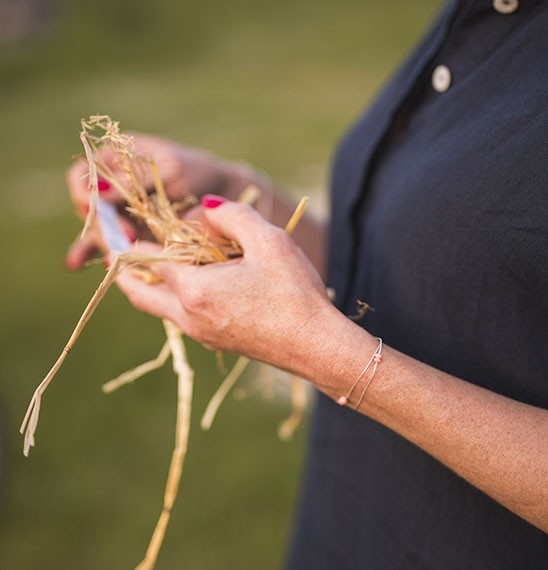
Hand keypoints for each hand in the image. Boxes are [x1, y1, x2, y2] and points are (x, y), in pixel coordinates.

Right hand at [65, 133, 253, 268]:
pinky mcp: (128, 231)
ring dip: (104, 243)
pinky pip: (105, 242)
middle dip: (105, 225)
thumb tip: (97, 191)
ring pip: (98, 228)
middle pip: (90, 208)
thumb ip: (135, 182)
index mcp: (114, 159)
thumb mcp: (171, 170)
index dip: (87, 195)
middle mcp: (110, 186)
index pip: (83, 176)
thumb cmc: (197, 173)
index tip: (105, 210)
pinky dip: (90, 253)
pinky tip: (76, 264)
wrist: (221, 194)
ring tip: (114, 257)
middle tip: (129, 237)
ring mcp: (117, 211)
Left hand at [115, 200, 333, 372]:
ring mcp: (202, 334)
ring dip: (150, 286)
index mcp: (195, 290)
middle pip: (139, 294)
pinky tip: (193, 284)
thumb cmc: (295, 293)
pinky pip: (181, 317)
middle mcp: (190, 316)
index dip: (134, 240)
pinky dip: (172, 298)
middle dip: (125, 271)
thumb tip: (207, 206)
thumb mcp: (268, 241)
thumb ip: (232, 215)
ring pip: (159, 308)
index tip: (119, 226)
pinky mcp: (217, 342)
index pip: (148, 260)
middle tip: (117, 251)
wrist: (318, 347)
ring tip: (154, 264)